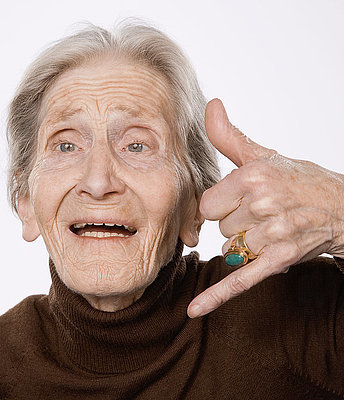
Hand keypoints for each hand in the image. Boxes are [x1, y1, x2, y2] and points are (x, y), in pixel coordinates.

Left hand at [187, 98, 343, 317]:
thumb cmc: (299, 180)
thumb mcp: (264, 155)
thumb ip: (229, 136)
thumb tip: (210, 104)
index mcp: (252, 177)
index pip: (206, 205)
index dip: (220, 206)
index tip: (240, 201)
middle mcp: (262, 204)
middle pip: (218, 227)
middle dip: (236, 224)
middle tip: (264, 214)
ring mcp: (272, 234)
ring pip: (231, 249)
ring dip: (247, 245)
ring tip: (274, 230)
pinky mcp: (279, 260)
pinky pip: (241, 280)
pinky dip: (216, 297)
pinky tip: (195, 311)